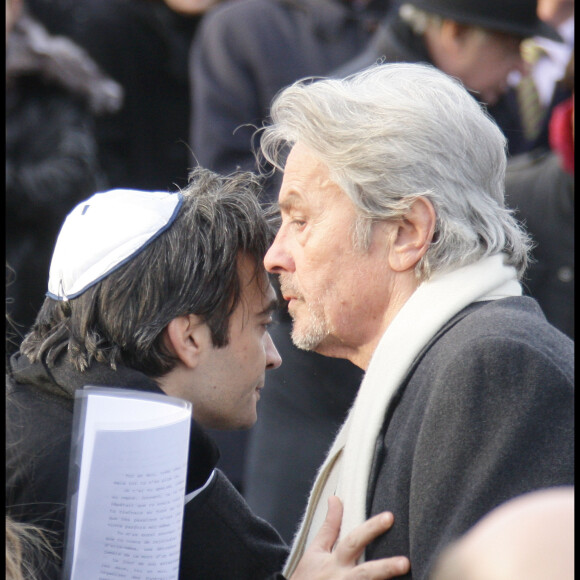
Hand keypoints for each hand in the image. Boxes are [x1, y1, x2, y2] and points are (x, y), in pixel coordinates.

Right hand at [290, 496, 409, 579]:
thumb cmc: (307, 577)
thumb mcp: (315, 550)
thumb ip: (330, 526)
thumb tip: (335, 498)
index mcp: (334, 562)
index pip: (353, 541)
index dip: (371, 529)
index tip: (389, 517)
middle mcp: (342, 579)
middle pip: (365, 573)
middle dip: (384, 568)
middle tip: (404, 562)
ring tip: (404, 572)